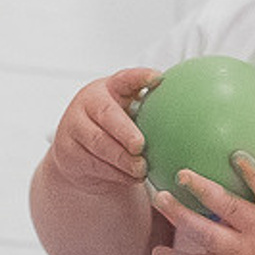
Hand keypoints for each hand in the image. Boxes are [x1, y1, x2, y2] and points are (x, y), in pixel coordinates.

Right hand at [47, 68, 157, 197]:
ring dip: (122, 159)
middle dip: (125, 131)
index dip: (140, 77)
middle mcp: (88, 102)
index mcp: (109, 88)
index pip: (125, 78)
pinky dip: (115, 173)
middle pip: (107, 115)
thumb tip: (187, 110)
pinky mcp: (67, 151)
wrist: (77, 151)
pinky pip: (94, 163)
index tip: (157, 78)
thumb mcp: (125, 113)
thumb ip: (147, 109)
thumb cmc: (112, 129)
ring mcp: (75, 126)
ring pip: (99, 143)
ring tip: (141, 169)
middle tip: (140, 145)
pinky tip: (130, 177)